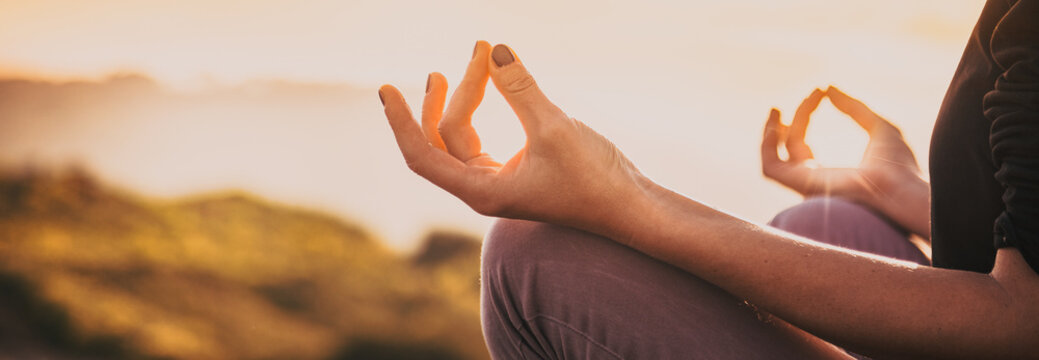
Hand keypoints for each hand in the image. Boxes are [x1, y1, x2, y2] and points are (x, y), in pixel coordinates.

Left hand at [379, 42, 648, 233]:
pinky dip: (484, 109)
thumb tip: (494, 50)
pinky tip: (495, 84)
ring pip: (463, 137)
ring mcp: (498, 181)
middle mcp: (483, 189)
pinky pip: (483, 137)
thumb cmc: (594, 178)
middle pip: (444, 138)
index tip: (386, 89)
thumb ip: (521, 89)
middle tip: (475, 53)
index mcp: (482, 191)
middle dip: (450, 95)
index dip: (402, 122)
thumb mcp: (554, 128)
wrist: (631, 207)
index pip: (422, 157)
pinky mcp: (516, 172)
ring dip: (467, 97)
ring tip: (479, 58)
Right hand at [762, 86, 929, 236]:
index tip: (820, 91)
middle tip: (810, 95)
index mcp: (829, 172)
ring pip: (774, 156)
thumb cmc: (899, 167)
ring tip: (777, 109)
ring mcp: (805, 184)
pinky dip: (767, 146)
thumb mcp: (878, 127)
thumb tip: (828, 88)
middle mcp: (813, 180)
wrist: (901, 189)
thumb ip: (854, 108)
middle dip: (795, 118)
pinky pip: (770, 167)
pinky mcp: (800, 186)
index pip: (802, 142)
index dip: (806, 113)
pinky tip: (778, 124)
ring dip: (770, 132)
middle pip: (790, 145)